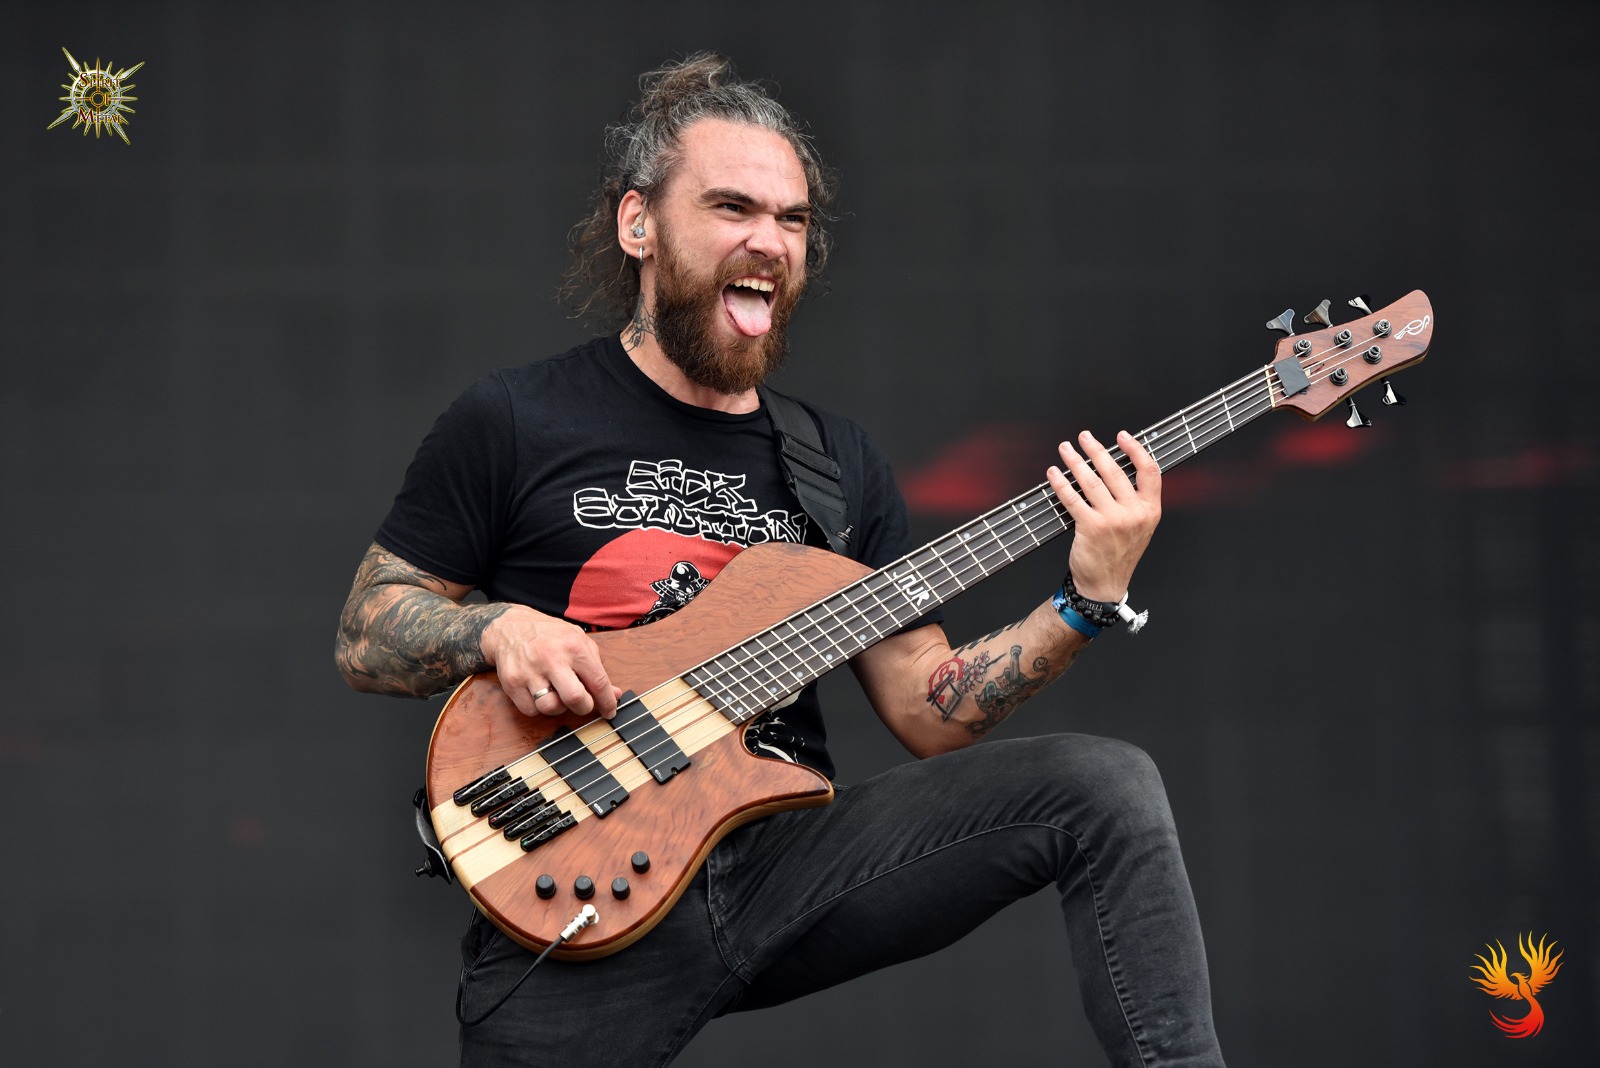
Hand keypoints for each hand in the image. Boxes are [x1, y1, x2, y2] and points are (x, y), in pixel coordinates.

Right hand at [480, 606, 620, 719]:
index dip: (607, 701)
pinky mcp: (512, 682)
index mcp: (573, 646)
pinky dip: (538, 707)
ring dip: (558, 707)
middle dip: (584, 707)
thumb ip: (597, 668)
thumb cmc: (549, 635)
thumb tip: (614, 695)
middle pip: (575, 698)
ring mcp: (529, 671)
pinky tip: (539, 692)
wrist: (510, 626)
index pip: (598, 681)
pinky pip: (530, 710)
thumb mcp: (578, 641)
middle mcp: (551, 658)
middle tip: (582, 703)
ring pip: (551, 707)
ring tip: (557, 693)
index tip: (610, 711)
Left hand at [1046, 430, 1161, 603]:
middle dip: (1096, 450)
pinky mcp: (1091, 527)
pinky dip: (1060, 484)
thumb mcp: (1140, 526)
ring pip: (1092, 482)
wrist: (1105, 583)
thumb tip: (1116, 468)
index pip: (1149, 471)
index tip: (1122, 436)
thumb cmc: (1119, 553)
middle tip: (1084, 437)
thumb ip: (1135, 500)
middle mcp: (1134, 513)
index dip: (1136, 449)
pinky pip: (1073, 499)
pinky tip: (1053, 474)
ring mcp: (1113, 520)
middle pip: (1115, 471)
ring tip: (1066, 449)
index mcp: (1150, 510)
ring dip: (1075, 461)